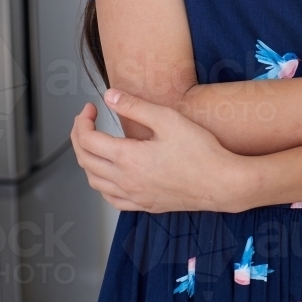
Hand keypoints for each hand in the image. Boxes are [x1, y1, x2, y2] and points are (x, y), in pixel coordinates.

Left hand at [70, 90, 249, 212]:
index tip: (90, 107)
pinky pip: (111, 198)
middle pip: (85, 160)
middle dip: (79, 136)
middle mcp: (125, 181)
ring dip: (87, 160)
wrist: (222, 183)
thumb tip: (109, 96)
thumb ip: (135, 107)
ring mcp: (134, 196)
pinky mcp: (145, 205)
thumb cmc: (200, 151)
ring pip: (94, 182)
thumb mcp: (168, 119)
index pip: (88, 140)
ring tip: (94, 142)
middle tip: (86, 120)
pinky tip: (109, 174)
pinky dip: (101, 183)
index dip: (83, 121)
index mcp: (127, 159)